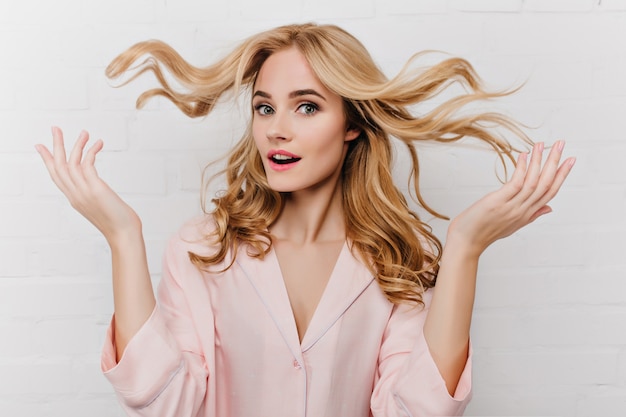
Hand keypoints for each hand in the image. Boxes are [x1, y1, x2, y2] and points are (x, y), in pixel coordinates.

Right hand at [35, 127, 141, 243]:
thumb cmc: (119, 224)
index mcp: (74, 199)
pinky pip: (87, 165)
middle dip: (56, 146)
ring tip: (84, 132)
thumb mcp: (102, 207)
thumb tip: (99, 188)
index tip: (42, 146)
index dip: (48, 160)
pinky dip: (91, 151)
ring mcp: (83, 192)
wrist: (125, 235)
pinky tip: (98, 143)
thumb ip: (95, 196)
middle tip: (55, 128)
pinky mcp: (95, 189)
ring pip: (71, 163)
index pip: (56, 177)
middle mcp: (75, 195)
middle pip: (58, 166)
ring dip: (76, 145)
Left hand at [447, 140, 574, 256]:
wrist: (466, 243)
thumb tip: (549, 208)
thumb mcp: (513, 225)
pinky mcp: (498, 203)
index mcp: (527, 215)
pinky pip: (515, 184)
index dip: (561, 176)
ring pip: (533, 182)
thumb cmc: (484, 232)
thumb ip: (532, 215)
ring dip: (539, 161)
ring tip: (542, 144)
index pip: (550, 192)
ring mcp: (511, 207)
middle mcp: (523, 211)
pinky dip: (522, 168)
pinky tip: (524, 155)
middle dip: (555, 163)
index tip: (569, 160)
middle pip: (545, 185)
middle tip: (561, 144)